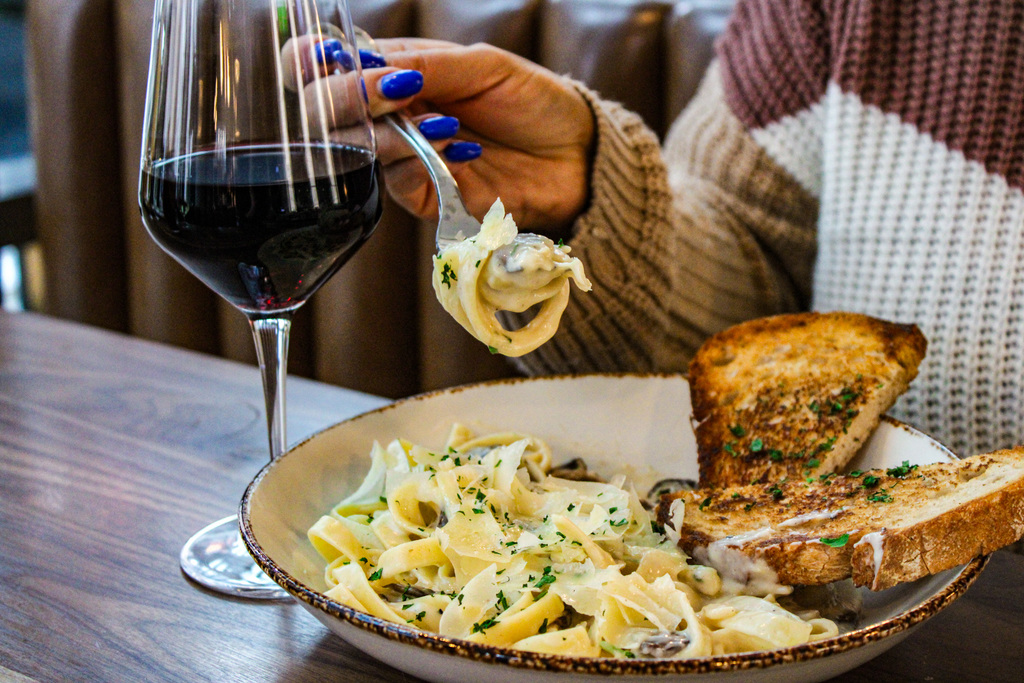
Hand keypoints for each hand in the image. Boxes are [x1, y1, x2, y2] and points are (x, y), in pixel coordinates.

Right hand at [363, 39, 594, 236]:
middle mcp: (401, 116)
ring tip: (443, 122)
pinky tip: (457, 149)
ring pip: (366, 146)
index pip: (351, 66)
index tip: (349, 63)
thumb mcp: (485, 67)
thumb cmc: (536, 103)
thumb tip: (373, 66)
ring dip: (396, 131)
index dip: (339, 65)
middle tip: (389, 93)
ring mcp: (411, 157)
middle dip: (356, 100)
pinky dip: (419, 160)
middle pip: (342, 111)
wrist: (578, 156)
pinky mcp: (429, 196)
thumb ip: (429, 65)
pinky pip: (400, 180)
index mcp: (409, 74)